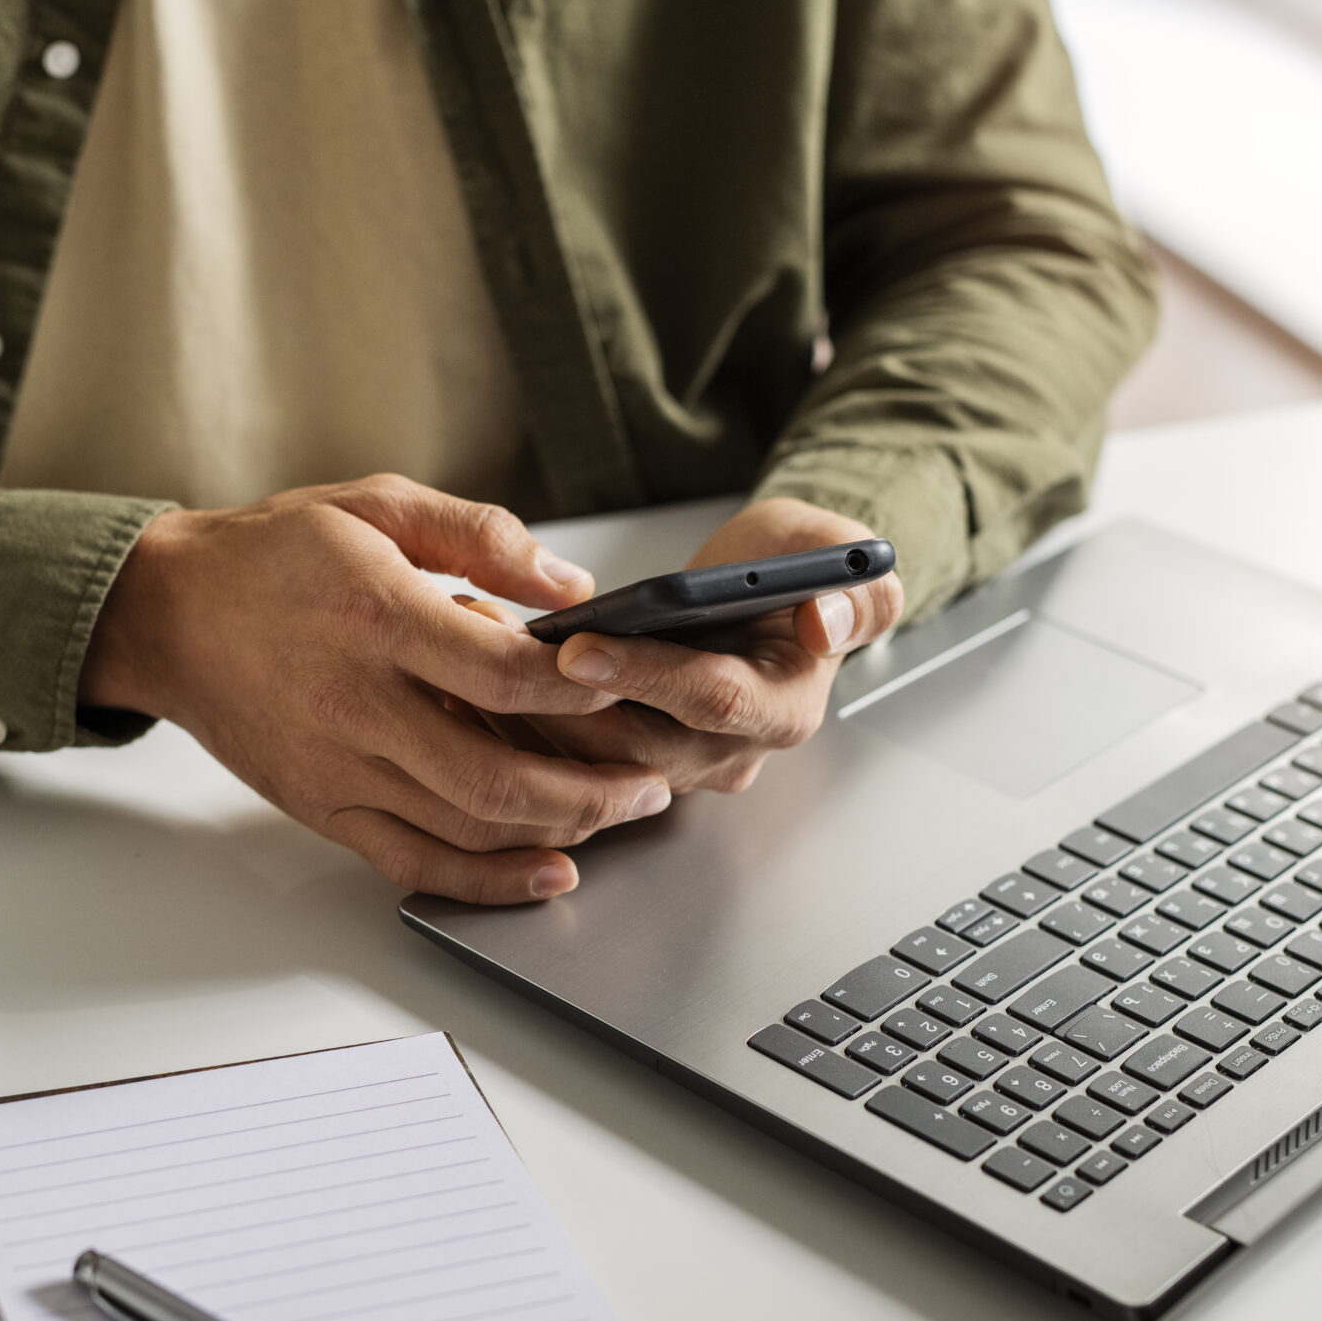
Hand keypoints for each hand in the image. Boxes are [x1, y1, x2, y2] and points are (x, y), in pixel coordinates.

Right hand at [79, 476, 673, 903]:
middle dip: (592, 787)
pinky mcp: (324, 807)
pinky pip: (416, 862)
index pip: (499, 671)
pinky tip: (549, 872)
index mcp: (372, 614)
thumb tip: (571, 587)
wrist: (168, 616)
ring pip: (466, 825)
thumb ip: (479, 535)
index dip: (578, 686)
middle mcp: (353, 702)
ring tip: (618, 811)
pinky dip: (489, 880)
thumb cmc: (273, 556)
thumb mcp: (376, 504)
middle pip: (494, 772)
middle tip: (651, 779)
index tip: (626, 680)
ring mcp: (337, 766)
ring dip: (558, 829)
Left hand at [461, 497, 902, 792]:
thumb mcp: (838, 555)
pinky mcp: (624, 764)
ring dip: (523, 715)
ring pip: (589, 763)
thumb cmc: (795, 567)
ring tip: (466, 653)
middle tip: (490, 652)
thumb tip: (828, 619)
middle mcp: (728, 752)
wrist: (766, 591)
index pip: (712, 702)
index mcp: (784, 709)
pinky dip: (514, 727)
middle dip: (559, 702)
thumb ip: (857, 587)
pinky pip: (565, 763)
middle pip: (636, 748)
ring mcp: (673, 765)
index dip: (646, 676)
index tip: (580, 647)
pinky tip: (463, 680)